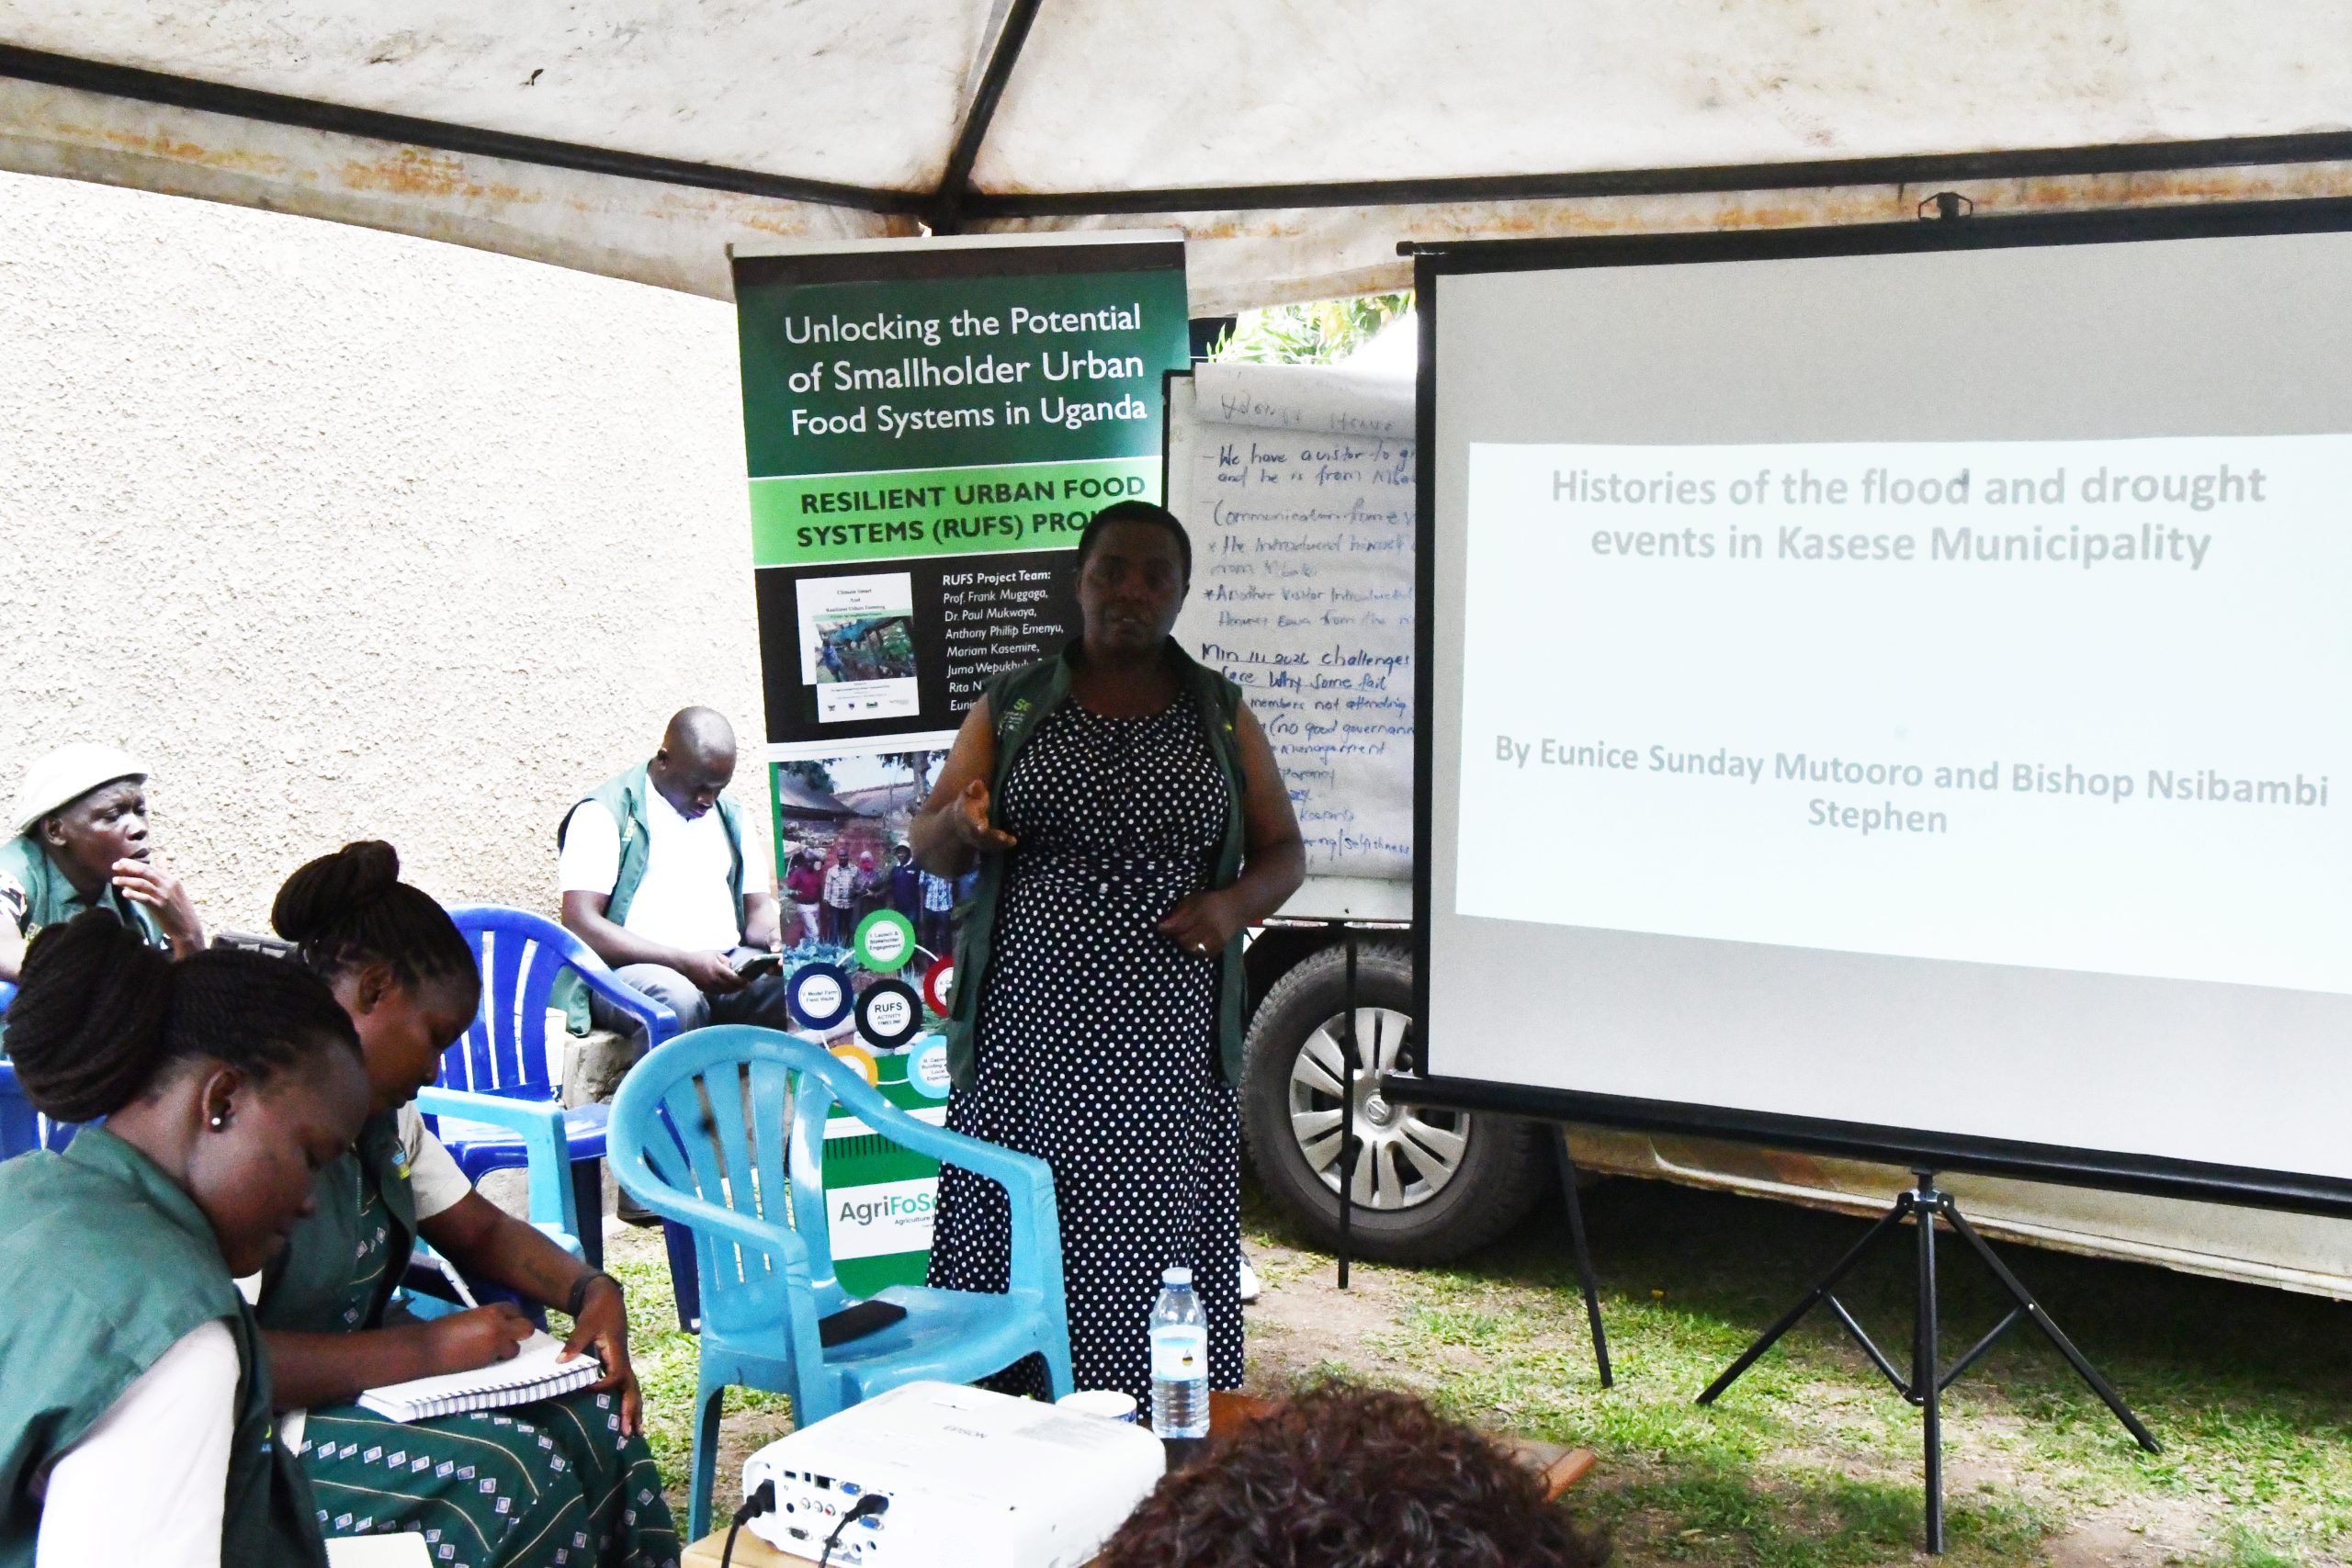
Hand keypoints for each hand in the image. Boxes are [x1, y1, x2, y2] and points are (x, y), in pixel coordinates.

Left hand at [112, 857, 203, 952]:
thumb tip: (162, 856)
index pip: (150, 867)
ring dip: (127, 881)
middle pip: (146, 871)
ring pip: (142, 883)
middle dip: (128, 867)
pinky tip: (124, 893)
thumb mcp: (175, 887)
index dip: (134, 863)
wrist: (187, 926)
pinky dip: (134, 895)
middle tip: (114, 866)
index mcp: (171, 879)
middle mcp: (168, 885)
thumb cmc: (179, 907)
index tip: (121, 861)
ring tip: (114, 880)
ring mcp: (164, 895)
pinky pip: (144, 898)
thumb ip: (166, 872)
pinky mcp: (160, 906)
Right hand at [427, 1303, 534, 1373]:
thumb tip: (499, 1324)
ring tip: (491, 1350)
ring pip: (515, 1349)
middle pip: (527, 1328)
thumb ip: (487, 1319)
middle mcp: (498, 1327)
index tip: (507, 1322)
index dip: (512, 1317)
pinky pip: (500, 1360)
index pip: (514, 1310)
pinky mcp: (488, 1362)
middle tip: (509, 1337)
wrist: (429, 1348)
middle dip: (521, 1332)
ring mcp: (495, 1346)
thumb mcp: (469, 1317)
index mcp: (491, 1312)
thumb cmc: (444, 1330)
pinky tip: (481, 1358)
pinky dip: (495, 1359)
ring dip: (507, 1350)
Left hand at [560, 1275, 640, 1434]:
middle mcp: (623, 1361)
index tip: (587, 1387)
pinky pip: (626, 1387)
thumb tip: (560, 1362)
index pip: (615, 1377)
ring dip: (634, 1411)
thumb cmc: (597, 1312)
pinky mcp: (618, 1364)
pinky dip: (628, 1402)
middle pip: (632, 1390)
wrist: (606, 1300)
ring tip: (637, 1432)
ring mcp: (622, 1363)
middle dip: (631, 1411)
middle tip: (629, 1433)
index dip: (602, 1385)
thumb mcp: (585, 1324)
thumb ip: (574, 1343)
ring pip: (632, 1391)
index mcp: (617, 1353)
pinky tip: (626, 1415)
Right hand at [679, 949, 747, 994]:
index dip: (742, 981)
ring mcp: (708, 985)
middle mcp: (713, 979)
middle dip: (739, 986)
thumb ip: (726, 961)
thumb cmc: (701, 956)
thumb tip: (732, 969)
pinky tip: (728, 988)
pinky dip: (724, 991)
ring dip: (732, 990)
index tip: (748, 981)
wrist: (685, 963)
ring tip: (739, 987)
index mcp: (717, 969)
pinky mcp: (704, 989)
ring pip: (724, 991)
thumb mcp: (715, 954)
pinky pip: (717, 992)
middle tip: (746, 985)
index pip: (733, 978)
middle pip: (730, 986)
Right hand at [946, 780, 1016, 854]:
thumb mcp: (967, 794)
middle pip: (979, 836)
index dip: (976, 824)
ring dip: (998, 843)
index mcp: (966, 816)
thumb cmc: (967, 805)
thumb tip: (977, 783)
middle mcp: (970, 830)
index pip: (970, 820)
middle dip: (991, 836)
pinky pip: (992, 847)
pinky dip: (1002, 846)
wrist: (957, 825)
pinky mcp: (983, 845)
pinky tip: (1013, 842)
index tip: (982, 828)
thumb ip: (973, 790)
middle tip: (1003, 837)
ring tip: (1012, 840)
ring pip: (986, 843)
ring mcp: (977, 839)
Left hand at [1159, 889, 1240, 957]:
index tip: (1159, 928)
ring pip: (1193, 948)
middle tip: (1175, 932)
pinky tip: (1194, 944)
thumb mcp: (1194, 899)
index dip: (1167, 928)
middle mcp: (1209, 926)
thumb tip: (1164, 925)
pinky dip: (1196, 951)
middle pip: (1185, 939)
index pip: (1180, 924)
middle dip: (1177, 937)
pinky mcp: (1220, 945)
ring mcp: (1216, 937)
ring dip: (1185, 944)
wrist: (1237, 907)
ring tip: (1184, 937)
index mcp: (1202, 911)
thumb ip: (1180, 911)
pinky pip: (1203, 953)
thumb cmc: (1211, 901)